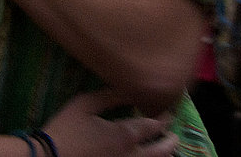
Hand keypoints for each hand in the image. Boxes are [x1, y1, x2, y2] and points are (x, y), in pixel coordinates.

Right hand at [42, 89, 178, 156]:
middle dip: (171, 140)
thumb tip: (130, 90)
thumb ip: (110, 96)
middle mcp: (131, 156)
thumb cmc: (66, 129)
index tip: (171, 111)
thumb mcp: (85, 104)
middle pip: (162, 151)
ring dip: (163, 155)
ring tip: (167, 148)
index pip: (154, 125)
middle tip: (174, 134)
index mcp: (126, 134)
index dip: (165, 117)